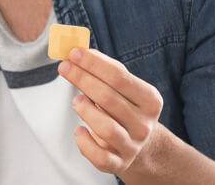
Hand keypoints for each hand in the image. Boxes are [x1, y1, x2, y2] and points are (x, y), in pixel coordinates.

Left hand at [58, 48, 164, 175]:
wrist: (138, 144)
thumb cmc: (123, 108)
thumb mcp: (122, 89)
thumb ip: (104, 71)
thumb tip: (78, 52)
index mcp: (150, 100)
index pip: (120, 77)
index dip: (94, 64)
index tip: (74, 53)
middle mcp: (144, 124)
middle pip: (110, 99)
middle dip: (83, 80)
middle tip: (64, 68)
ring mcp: (133, 145)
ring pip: (106, 128)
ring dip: (85, 111)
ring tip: (76, 101)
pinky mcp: (119, 163)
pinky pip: (99, 156)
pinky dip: (85, 142)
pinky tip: (79, 130)